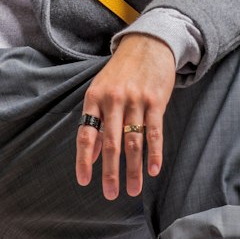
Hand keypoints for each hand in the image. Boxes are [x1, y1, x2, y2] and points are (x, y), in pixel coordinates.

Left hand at [76, 34, 176, 198]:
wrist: (148, 44)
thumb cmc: (121, 71)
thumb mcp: (101, 90)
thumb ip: (96, 121)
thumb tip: (92, 154)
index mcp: (94, 98)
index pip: (86, 134)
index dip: (84, 160)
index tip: (84, 181)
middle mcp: (113, 100)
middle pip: (111, 143)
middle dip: (111, 172)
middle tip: (110, 194)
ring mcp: (135, 100)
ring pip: (133, 141)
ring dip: (133, 169)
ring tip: (134, 189)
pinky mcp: (156, 101)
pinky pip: (154, 132)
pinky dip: (154, 153)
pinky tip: (153, 170)